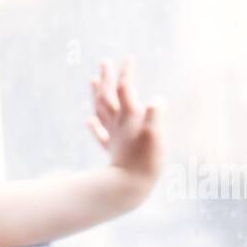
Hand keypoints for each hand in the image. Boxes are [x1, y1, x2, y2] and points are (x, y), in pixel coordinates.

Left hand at [87, 58, 163, 192]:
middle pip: (108, 96)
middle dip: (106, 78)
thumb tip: (158, 99)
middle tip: (103, 61)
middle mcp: (119, 124)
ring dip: (96, 95)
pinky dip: (94, 126)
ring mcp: (114, 137)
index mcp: (129, 116)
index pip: (125, 89)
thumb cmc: (146, 161)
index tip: (128, 58)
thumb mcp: (155, 135)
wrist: (129, 188)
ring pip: (101, 111)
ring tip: (91, 81)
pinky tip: (88, 121)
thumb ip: (156, 115)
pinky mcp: (113, 152)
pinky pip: (101, 135)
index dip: (126, 73)